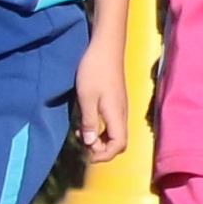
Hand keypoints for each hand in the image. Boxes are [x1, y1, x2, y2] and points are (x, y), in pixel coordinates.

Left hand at [71, 20, 133, 163]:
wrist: (106, 48)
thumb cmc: (94, 70)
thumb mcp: (86, 97)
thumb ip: (89, 121)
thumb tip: (90, 143)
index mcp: (116, 115)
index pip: (119, 144)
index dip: (104, 155)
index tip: (87, 154)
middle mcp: (122, 114)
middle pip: (119, 142)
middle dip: (102, 150)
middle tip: (83, 145)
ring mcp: (120, 107)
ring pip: (115, 133)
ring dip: (100, 139)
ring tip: (80, 134)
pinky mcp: (116, 101)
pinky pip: (112, 124)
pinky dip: (100, 129)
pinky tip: (85, 122)